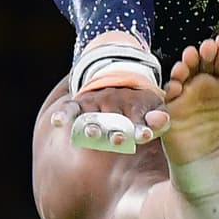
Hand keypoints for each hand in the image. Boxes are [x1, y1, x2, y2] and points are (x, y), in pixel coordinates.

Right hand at [49, 85, 170, 147]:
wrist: (116, 78)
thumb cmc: (139, 105)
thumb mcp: (153, 108)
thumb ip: (158, 119)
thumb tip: (160, 120)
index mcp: (134, 103)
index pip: (138, 116)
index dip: (141, 127)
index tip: (145, 135)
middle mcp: (113, 102)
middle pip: (114, 119)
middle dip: (116, 130)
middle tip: (118, 140)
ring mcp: (94, 102)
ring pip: (92, 116)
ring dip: (93, 126)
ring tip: (93, 134)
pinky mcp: (77, 104)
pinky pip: (69, 108)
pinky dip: (63, 114)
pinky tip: (57, 122)